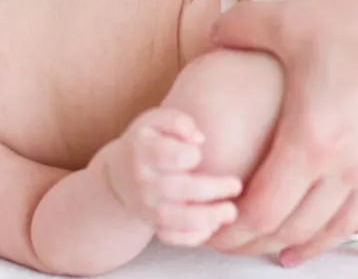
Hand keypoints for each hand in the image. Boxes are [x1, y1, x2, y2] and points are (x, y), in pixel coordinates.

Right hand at [107, 107, 241, 246]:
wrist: (121, 173)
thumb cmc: (148, 141)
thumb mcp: (156, 120)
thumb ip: (178, 121)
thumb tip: (199, 139)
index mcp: (143, 151)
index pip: (169, 156)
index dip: (191, 155)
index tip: (199, 153)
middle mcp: (143, 182)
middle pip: (178, 189)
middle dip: (212, 189)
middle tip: (236, 185)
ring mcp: (147, 207)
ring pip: (175, 219)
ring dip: (207, 218)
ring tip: (230, 212)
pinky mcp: (153, 225)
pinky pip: (173, 237)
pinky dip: (193, 236)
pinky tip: (212, 226)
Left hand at [204, 0, 357, 264]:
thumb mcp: (289, 20)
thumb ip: (241, 28)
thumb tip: (211, 32)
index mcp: (309, 142)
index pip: (264, 209)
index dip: (234, 227)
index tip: (214, 229)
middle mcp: (346, 168)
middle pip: (299, 226)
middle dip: (262, 242)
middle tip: (238, 244)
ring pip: (342, 226)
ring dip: (312, 244)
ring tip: (289, 254)